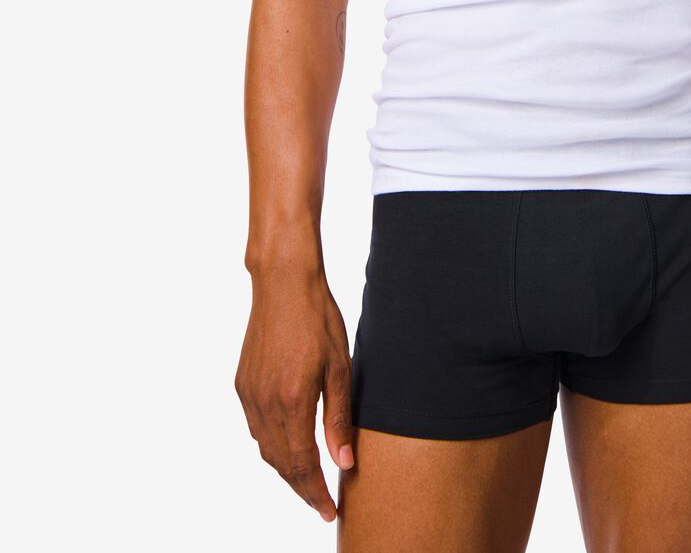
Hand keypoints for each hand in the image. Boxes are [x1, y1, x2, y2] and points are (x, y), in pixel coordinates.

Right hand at [235, 268, 356, 521]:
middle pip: (281, 463)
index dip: (315, 493)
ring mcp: (249, 394)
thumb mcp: (340, 367)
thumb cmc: (319, 319)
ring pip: (265, 448)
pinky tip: (288, 443)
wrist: (284, 283)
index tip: (329, 511)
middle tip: (321, 502)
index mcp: (293, 400)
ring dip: (285, 468)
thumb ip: (339, 418)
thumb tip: (343, 461)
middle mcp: (265, 402)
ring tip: (309, 478)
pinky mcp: (242, 384)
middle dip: (301, 488)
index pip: (303, 464)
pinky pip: (255, 427)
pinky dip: (272, 444)